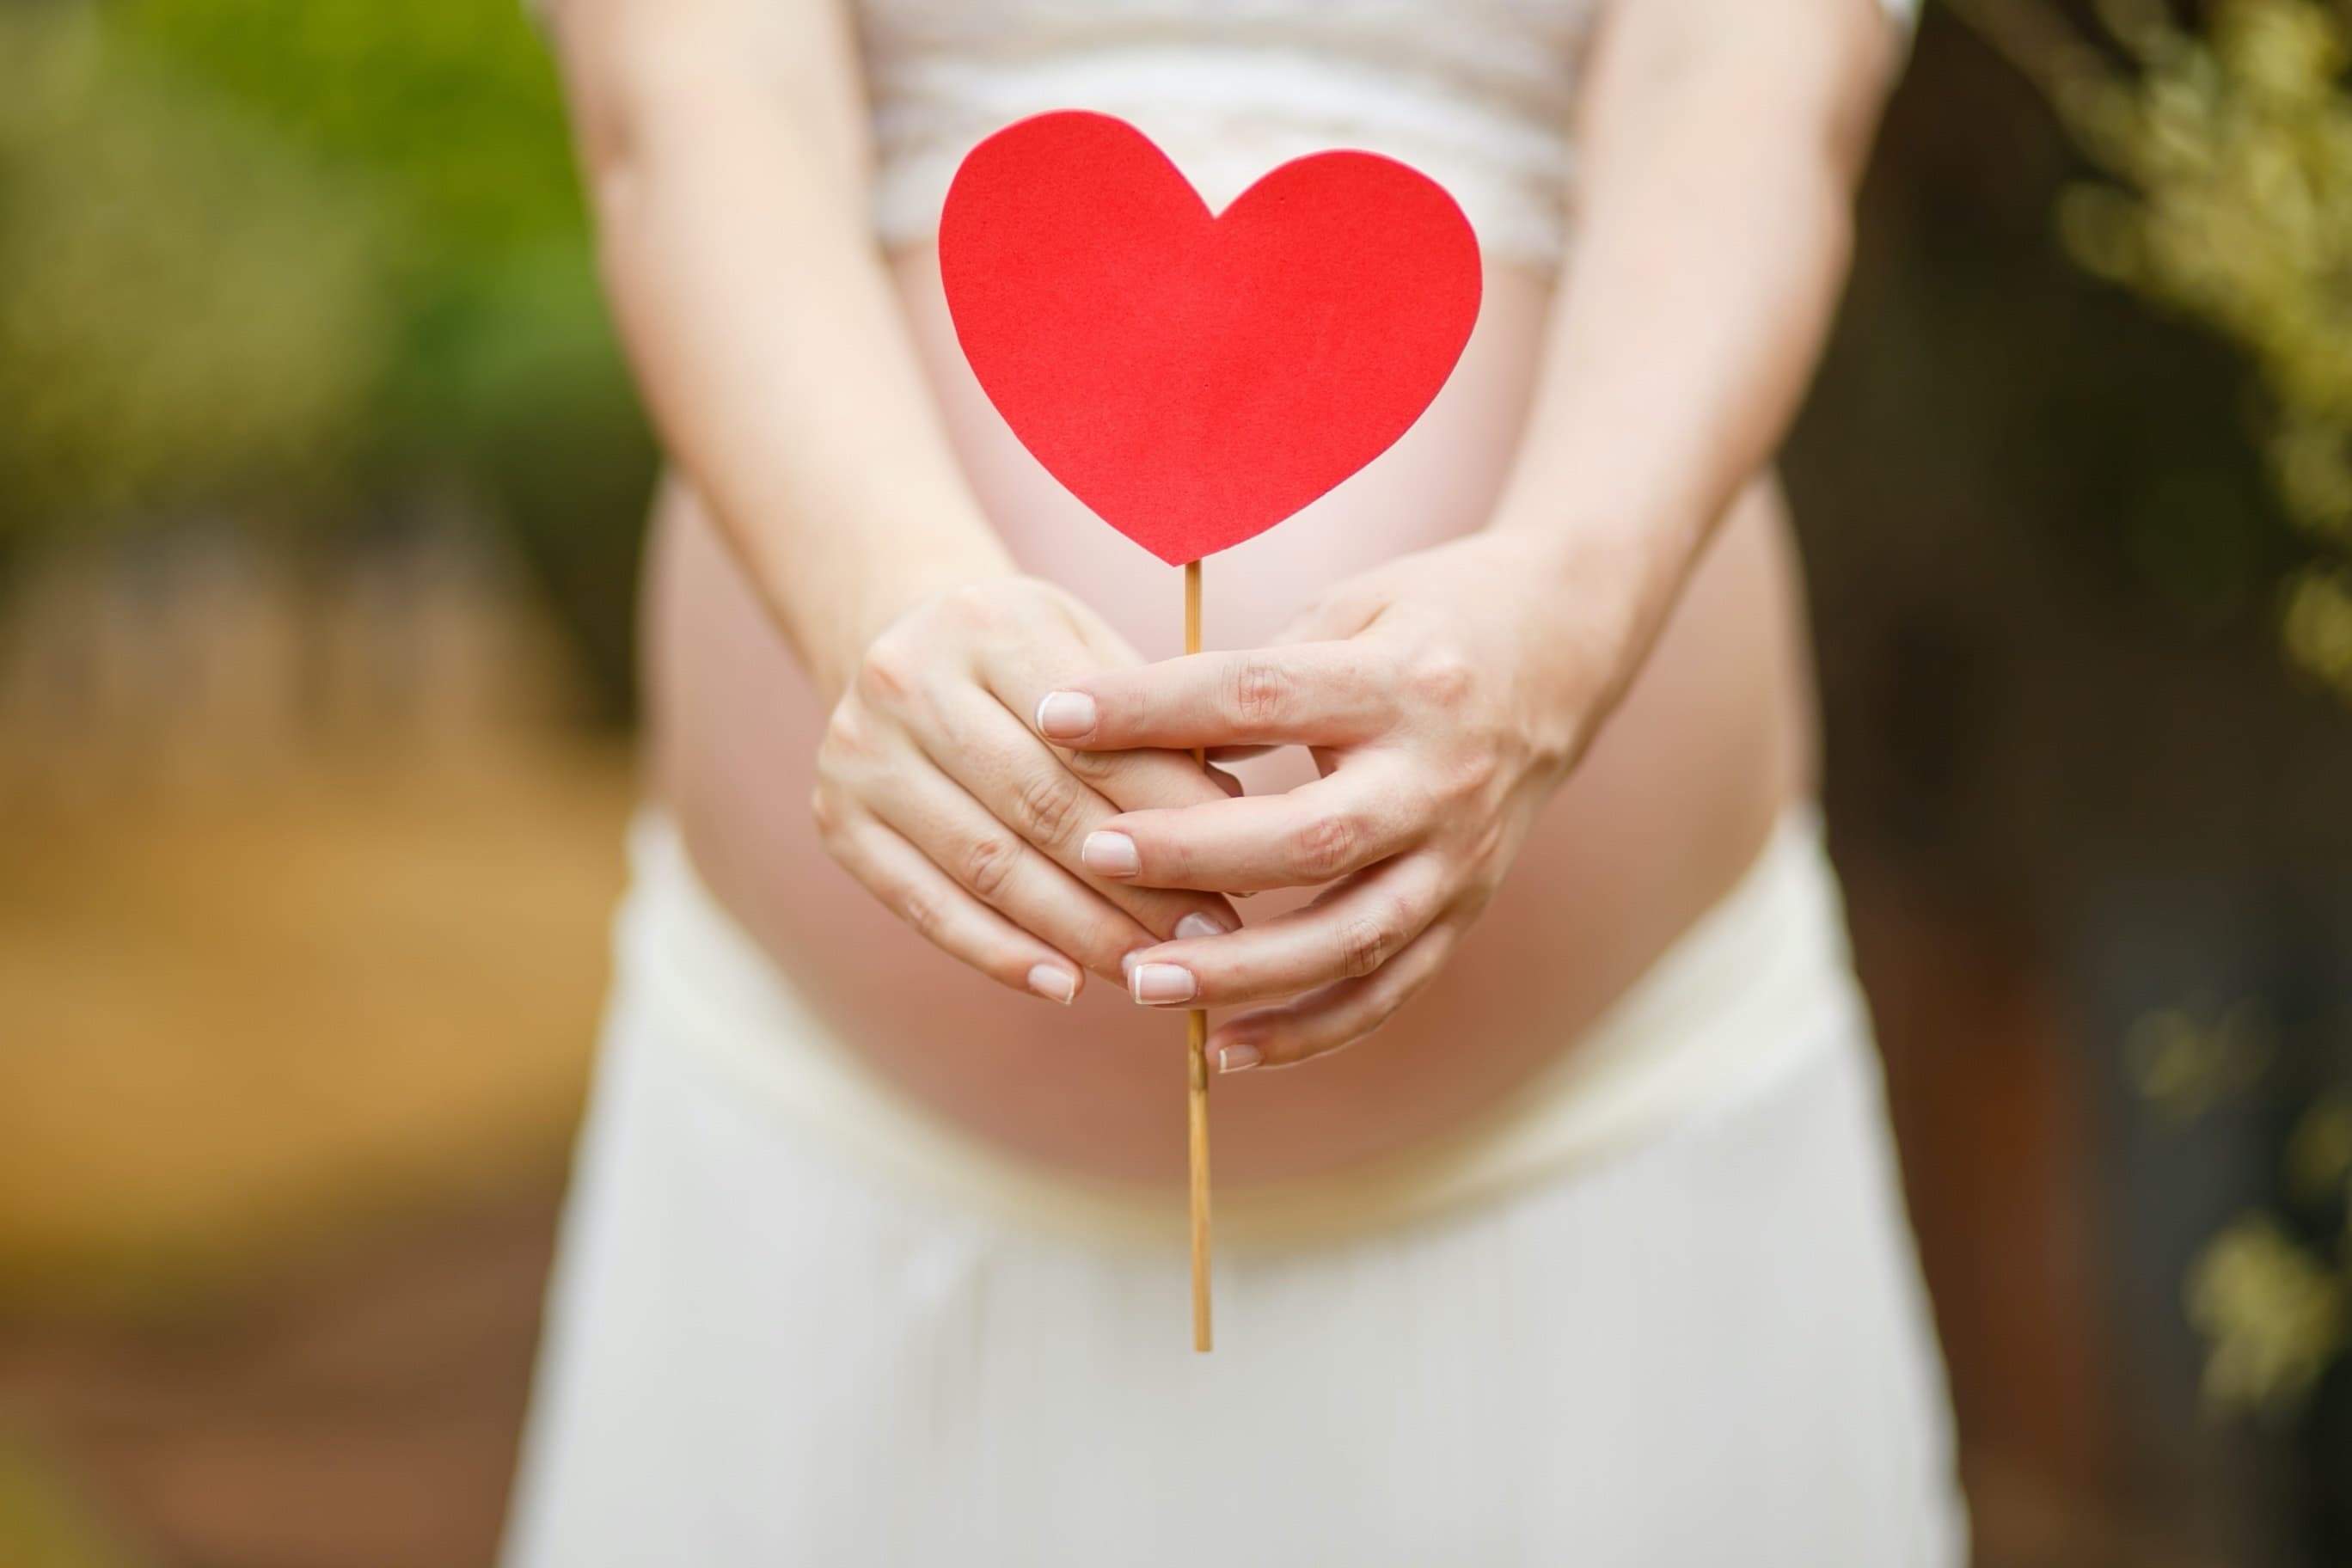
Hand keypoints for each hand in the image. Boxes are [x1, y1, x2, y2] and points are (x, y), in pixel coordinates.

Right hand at [815, 576, 1238, 1002]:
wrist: (894, 641)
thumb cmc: (1027, 661)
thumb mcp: (1089, 651)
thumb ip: (1154, 726)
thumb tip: (1236, 821)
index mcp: (987, 624)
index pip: (1095, 738)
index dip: (1172, 811)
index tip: (1245, 866)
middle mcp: (908, 682)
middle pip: (1042, 806)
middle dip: (1137, 884)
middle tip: (1211, 939)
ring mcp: (861, 755)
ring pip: (990, 866)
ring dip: (1081, 931)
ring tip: (1154, 971)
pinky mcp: (837, 821)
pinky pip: (928, 906)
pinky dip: (1000, 953)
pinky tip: (1065, 986)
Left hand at [1034, 531, 1629, 1067]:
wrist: (1570, 649)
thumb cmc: (1431, 617)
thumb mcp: (1352, 608)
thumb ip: (1256, 672)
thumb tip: (1129, 735)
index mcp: (1406, 683)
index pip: (1262, 695)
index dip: (1155, 708)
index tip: (1057, 716)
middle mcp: (1442, 778)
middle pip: (1310, 835)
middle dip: (1193, 852)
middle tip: (1092, 854)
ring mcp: (1461, 857)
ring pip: (1349, 936)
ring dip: (1242, 971)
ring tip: (1140, 980)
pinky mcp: (1466, 909)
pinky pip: (1388, 990)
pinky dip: (1308, 1032)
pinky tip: (1223, 1052)